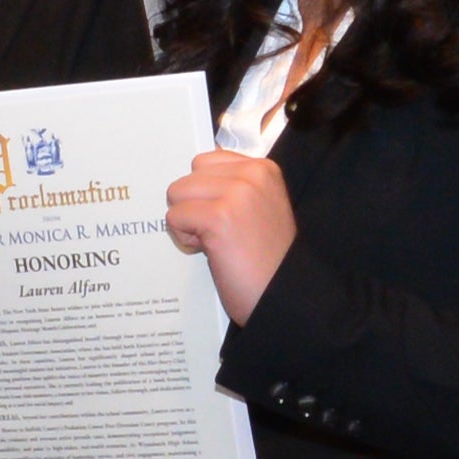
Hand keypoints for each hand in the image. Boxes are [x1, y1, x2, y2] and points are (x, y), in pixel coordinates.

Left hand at [164, 148, 297, 327]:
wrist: (284, 295)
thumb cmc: (267, 260)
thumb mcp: (259, 207)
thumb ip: (231, 186)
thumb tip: (190, 182)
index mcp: (263, 169)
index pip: (205, 163)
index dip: (206, 194)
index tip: (229, 219)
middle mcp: (251, 174)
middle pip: (187, 177)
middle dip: (194, 206)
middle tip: (221, 233)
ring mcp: (236, 194)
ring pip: (177, 194)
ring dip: (188, 222)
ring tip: (217, 241)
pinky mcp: (218, 217)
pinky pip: (175, 217)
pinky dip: (185, 239)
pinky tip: (212, 251)